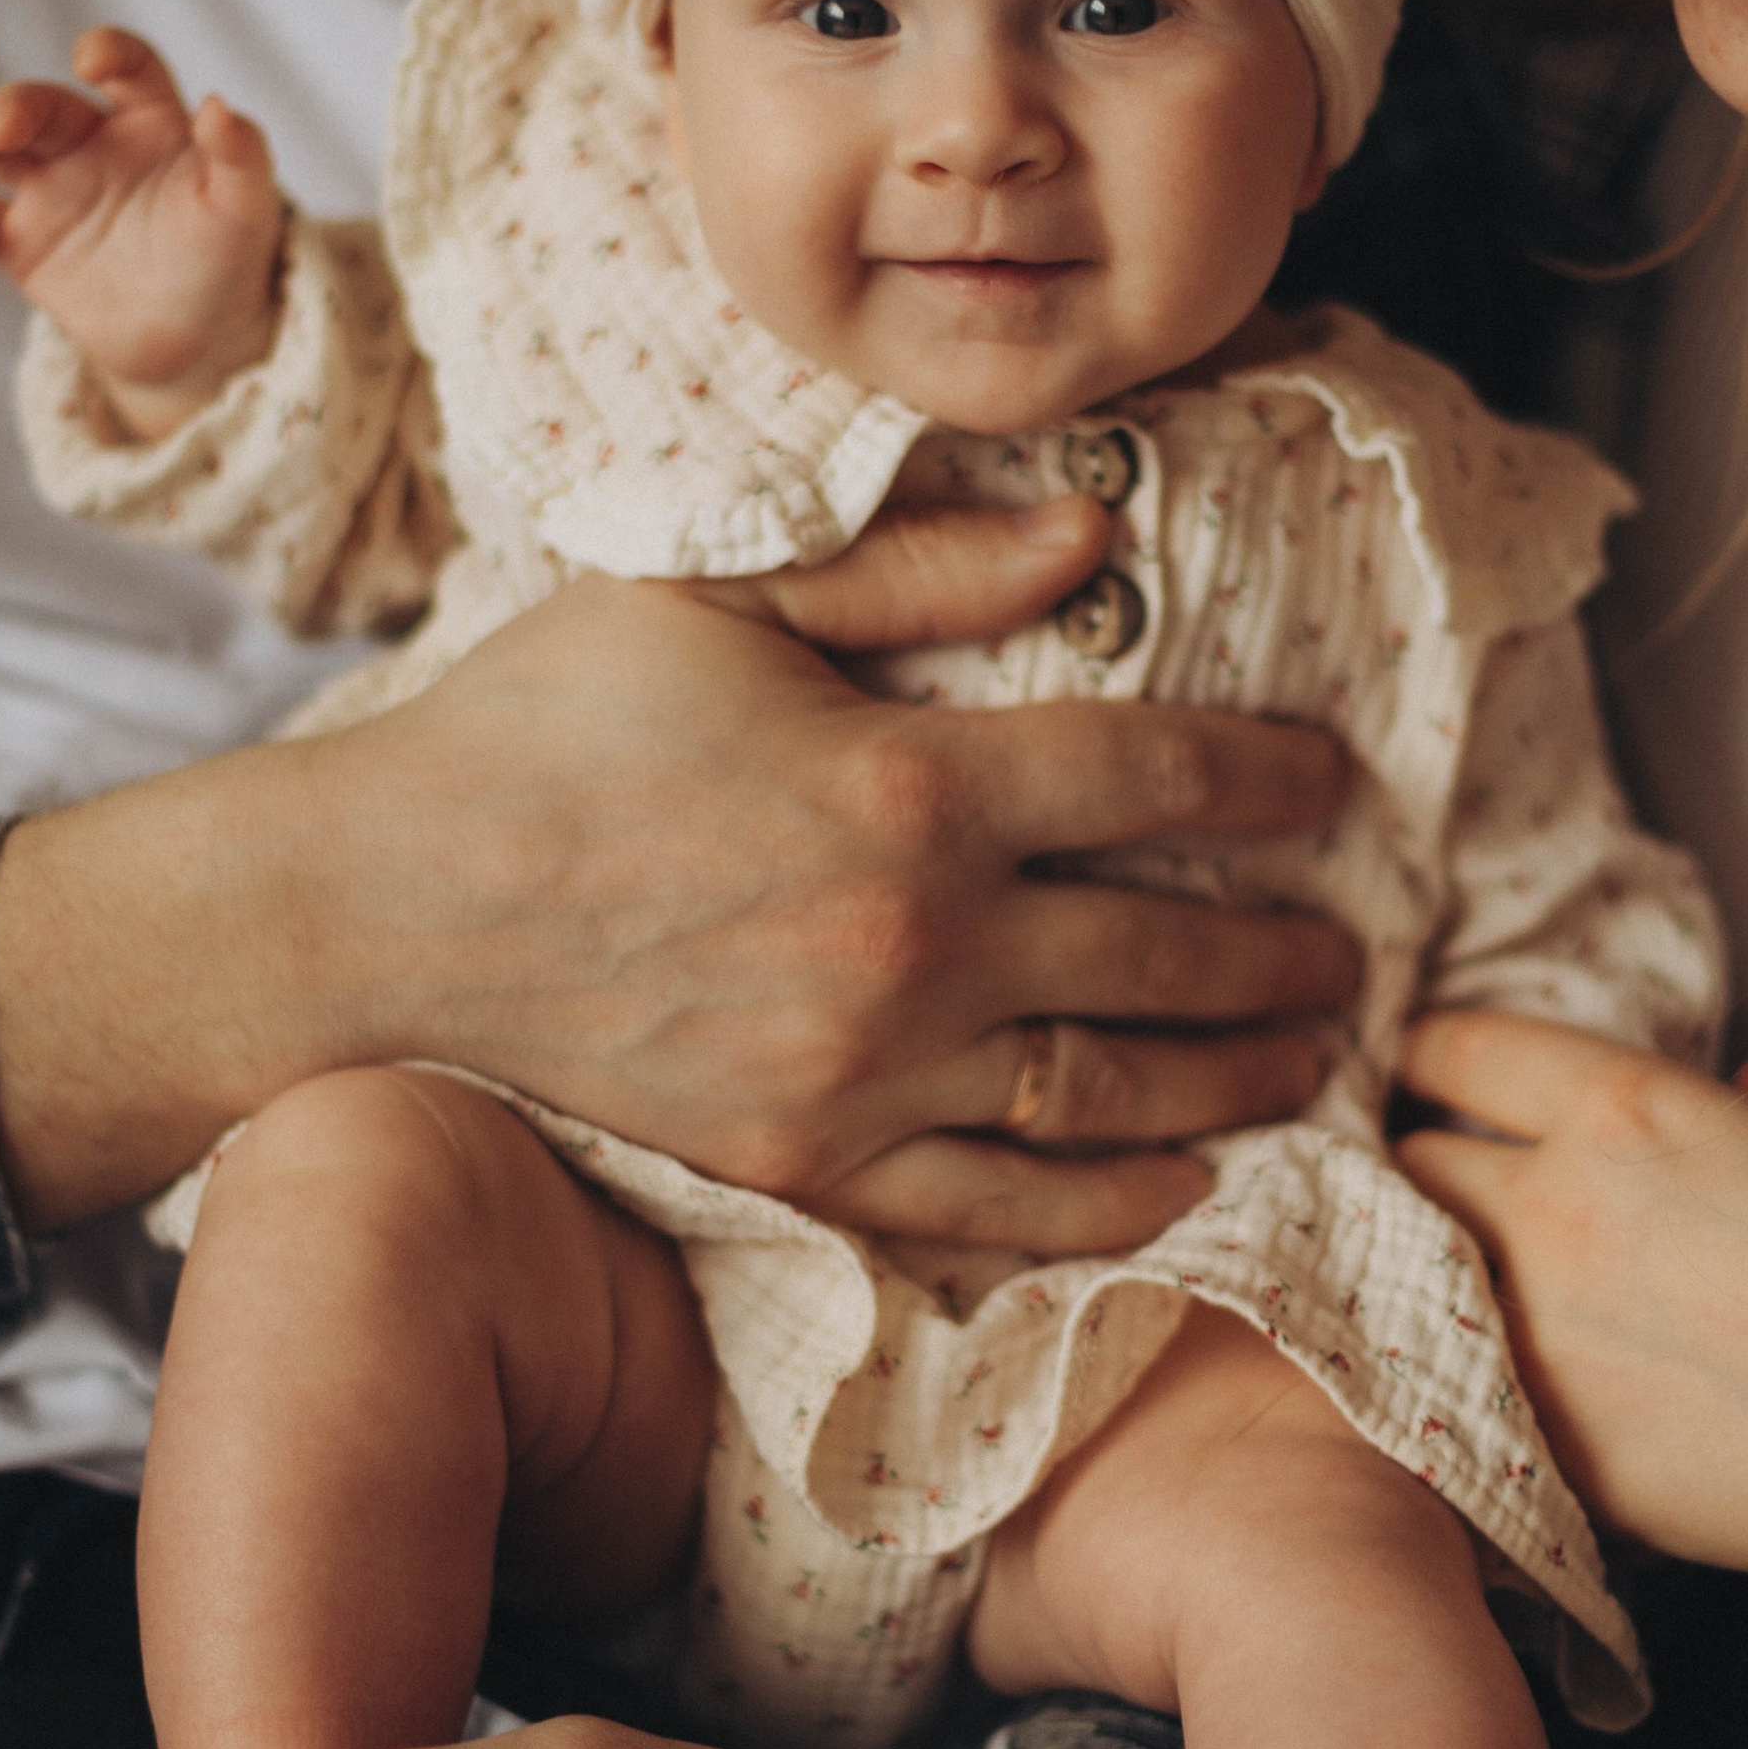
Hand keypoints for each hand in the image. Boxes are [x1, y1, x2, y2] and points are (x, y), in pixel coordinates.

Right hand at [0, 28, 282, 437]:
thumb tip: (220, 108)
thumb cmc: (225, 258)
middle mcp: (90, 143)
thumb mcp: (245, 209)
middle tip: (3, 129)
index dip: (107, 52)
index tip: (92, 61)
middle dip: (13, 106)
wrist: (199, 339)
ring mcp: (49, 189)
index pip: (126, 67)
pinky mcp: (19, 243)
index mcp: (149, 120)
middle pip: (41, 104)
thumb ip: (241, 156)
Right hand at [0, 499, 1360, 1247]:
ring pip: (1106, 1093)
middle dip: (1282, 955)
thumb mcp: (727, 597)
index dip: (1267, 775)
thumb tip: (1089, 537)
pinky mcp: (806, 1164)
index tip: (1332, 782)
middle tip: (1351, 954)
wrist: (396, 903)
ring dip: (1232, 1082)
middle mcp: (912, 942)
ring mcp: (863, 1073)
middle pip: (1163, 954)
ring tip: (1306, 1066)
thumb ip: (921, 569)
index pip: (1151, 773)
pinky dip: (1104, 1205)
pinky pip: (994, 1211)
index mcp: (908, 782)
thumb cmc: (550, 721)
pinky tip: (1180, 1185)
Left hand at [1394, 1009, 1747, 1665]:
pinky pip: (1468, 1389)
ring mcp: (1535, 1331)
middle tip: (1443, 1182)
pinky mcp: (1541, 1439)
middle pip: (1412, 1159)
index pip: (1463, 1050)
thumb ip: (1746, 1118)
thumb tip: (1741, 1085)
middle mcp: (1556, 1207)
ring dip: (1438, 1274)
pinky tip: (1526, 1385)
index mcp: (1627, 1112)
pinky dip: (1479, 1378)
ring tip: (1471, 1285)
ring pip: (1418, 1279)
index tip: (1430, 1070)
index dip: (1437, 1056)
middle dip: (1423, 1165)